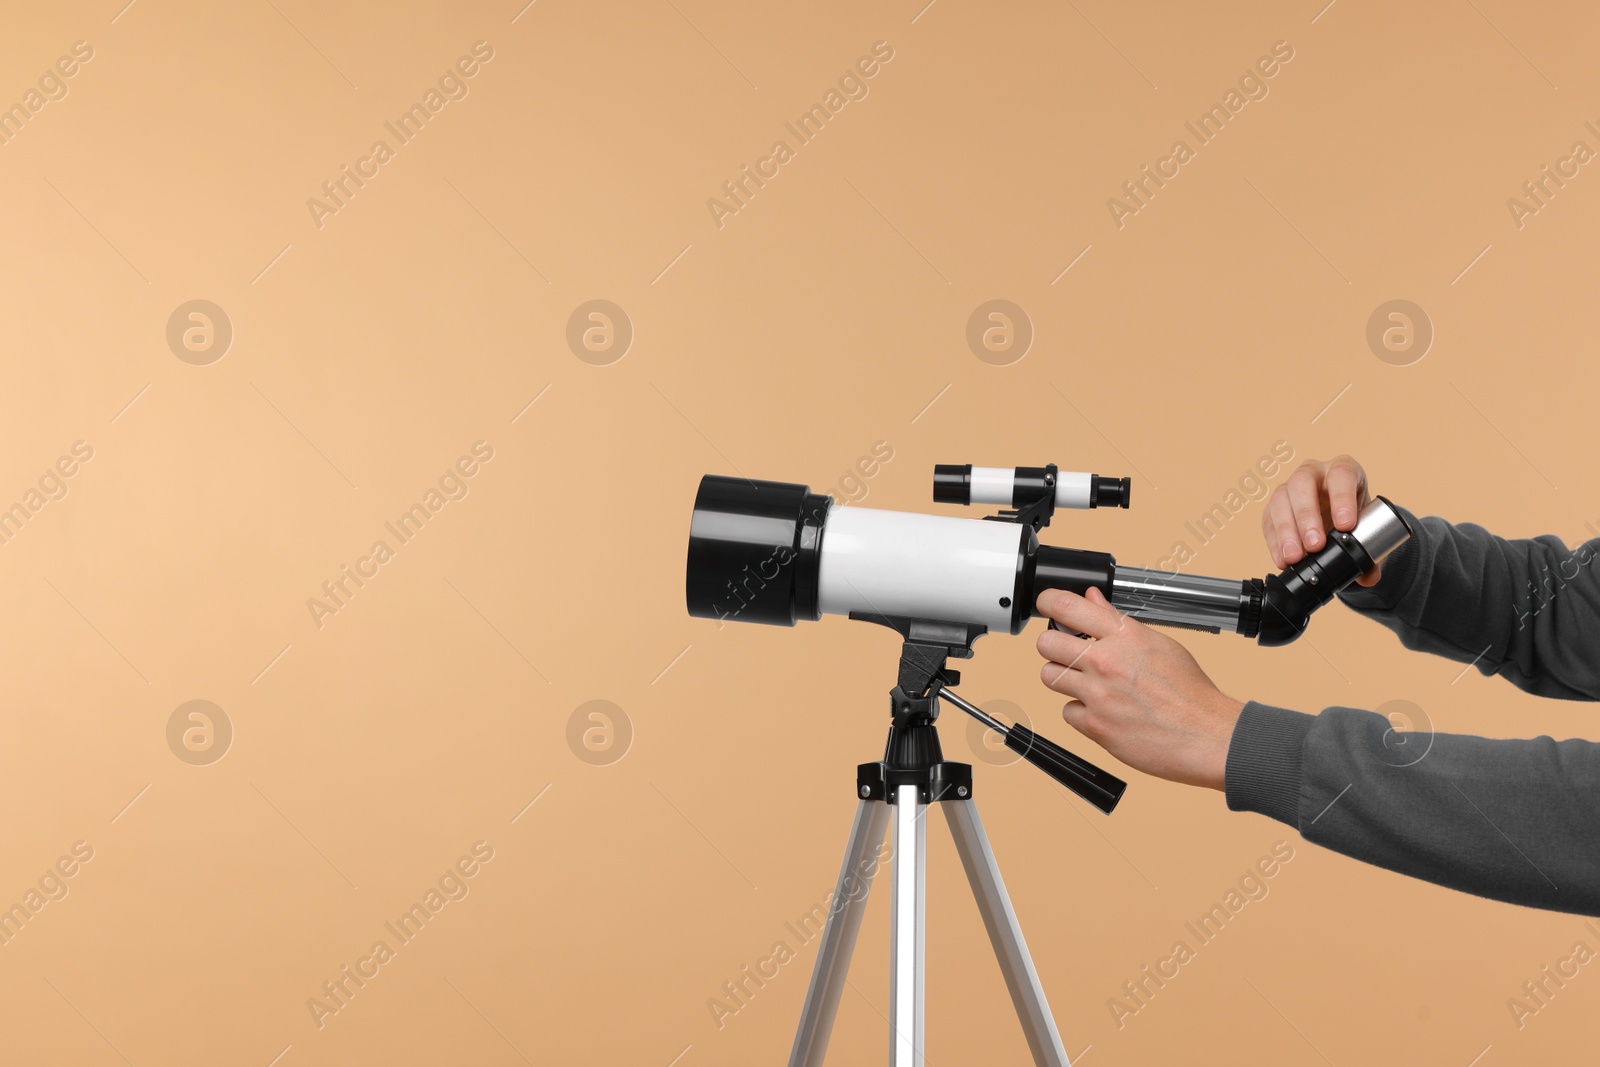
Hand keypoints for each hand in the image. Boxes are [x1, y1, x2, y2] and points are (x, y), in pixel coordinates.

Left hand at [1035, 588, 1243, 791]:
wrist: (1207, 736)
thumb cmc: (1190, 693)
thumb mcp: (1160, 644)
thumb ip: (1119, 623)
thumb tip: (1094, 600)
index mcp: (1125, 636)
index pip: (1068, 606)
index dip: (1050, 602)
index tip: (1047, 604)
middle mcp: (1106, 661)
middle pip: (1047, 643)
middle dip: (1053, 646)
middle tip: (1067, 653)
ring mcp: (1098, 694)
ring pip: (1049, 676)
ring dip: (1062, 679)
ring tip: (1086, 684)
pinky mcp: (1095, 725)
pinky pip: (1067, 712)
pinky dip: (1080, 714)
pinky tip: (1102, 712)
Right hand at [1263, 454, 1380, 586]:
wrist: (1338, 520)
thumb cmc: (1355, 517)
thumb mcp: (1370, 529)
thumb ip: (1373, 552)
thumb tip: (1370, 575)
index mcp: (1343, 470)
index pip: (1341, 474)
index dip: (1342, 498)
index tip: (1346, 525)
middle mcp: (1313, 473)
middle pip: (1302, 483)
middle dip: (1307, 515)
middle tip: (1316, 545)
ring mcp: (1289, 488)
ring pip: (1280, 500)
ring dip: (1286, 530)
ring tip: (1295, 557)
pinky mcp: (1273, 507)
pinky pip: (1268, 521)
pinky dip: (1275, 542)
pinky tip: (1283, 559)